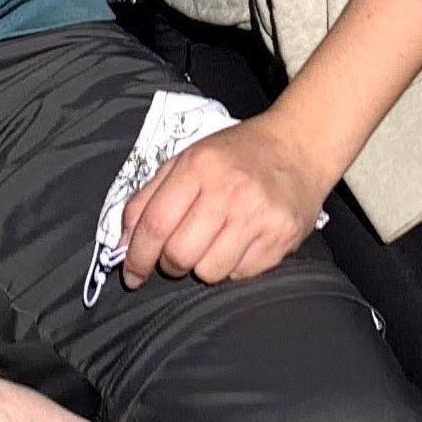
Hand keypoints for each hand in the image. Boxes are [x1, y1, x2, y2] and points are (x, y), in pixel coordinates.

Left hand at [122, 112, 333, 288]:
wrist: (299, 146)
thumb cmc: (236, 155)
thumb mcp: (187, 159)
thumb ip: (149, 197)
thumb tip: (123, 243)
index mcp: (198, 166)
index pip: (155, 223)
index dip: (137, 256)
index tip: (131, 274)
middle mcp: (228, 190)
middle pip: (179, 254)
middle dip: (170, 264)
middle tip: (177, 254)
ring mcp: (258, 215)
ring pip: (210, 272)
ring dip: (203, 266)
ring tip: (213, 242)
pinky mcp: (281, 237)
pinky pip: (241, 274)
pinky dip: (233, 265)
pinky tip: (240, 241)